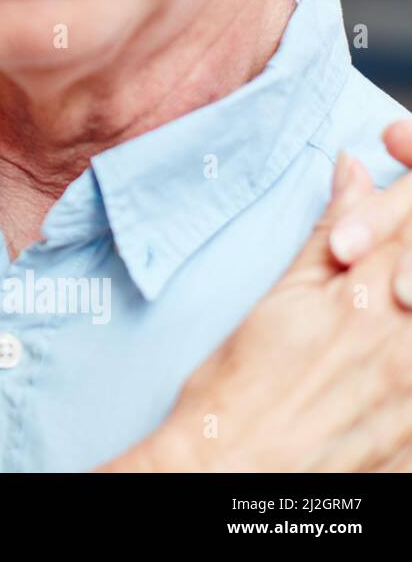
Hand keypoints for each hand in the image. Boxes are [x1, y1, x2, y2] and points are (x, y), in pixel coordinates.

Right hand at [121, 120, 411, 470]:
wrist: (236, 473)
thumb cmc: (240, 391)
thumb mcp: (279, 298)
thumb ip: (329, 231)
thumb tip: (353, 170)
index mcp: (369, 292)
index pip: (411, 210)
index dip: (407, 173)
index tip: (393, 155)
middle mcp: (409, 334)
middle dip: (410, 227)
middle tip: (368, 246)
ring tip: (385, 289)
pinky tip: (389, 331)